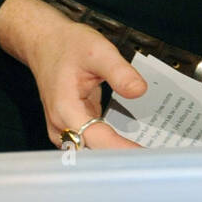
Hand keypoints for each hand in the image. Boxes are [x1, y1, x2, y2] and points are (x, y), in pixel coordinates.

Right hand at [0, 0, 147, 149]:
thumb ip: (119, 72)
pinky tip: (134, 144)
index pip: (97, 139)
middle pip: (94, 152)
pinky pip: (92, 142)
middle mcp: (62, 127)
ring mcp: (64, 130)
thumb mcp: (98, 51)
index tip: (145, 158)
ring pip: (92, 151)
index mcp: (66, 110)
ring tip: (149, 155)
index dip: (121, 150)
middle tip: (156, 158)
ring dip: (116, 154)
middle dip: (121, 157)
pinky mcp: (72, 127)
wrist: (45, 43)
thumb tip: (139, 91)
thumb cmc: (68, 45)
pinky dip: (111, 144)